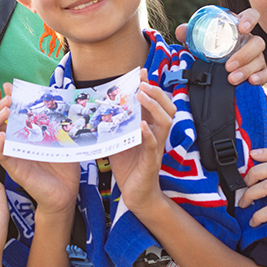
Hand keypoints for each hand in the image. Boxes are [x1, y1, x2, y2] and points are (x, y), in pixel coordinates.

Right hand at [0, 85, 78, 215]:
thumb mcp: (62, 138)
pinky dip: (0, 145)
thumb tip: (56, 102)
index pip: (9, 114)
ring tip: (4, 112)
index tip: (9, 87)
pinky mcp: (15, 169)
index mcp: (24, 135)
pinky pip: (1, 156)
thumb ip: (56, 122)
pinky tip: (3, 136)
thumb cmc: (64, 166)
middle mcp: (15, 144)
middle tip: (8, 98)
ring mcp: (13, 156)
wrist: (67, 192)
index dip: (6, 100)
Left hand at [107, 75, 176, 214]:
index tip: (142, 72)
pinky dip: (149, 135)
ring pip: (164, 123)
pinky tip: (143, 126)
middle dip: (156, 92)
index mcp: (149, 128)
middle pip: (167, 108)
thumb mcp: (119, 139)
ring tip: (143, 96)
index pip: (155, 103)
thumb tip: (99, 107)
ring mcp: (156, 148)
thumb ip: (115, 124)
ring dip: (154, 107)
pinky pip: (153, 146)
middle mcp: (156, 135)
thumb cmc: (129, 166)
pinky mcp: (151, 162)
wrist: (136, 194)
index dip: (151, 87)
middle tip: (144, 82)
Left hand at [175, 7, 266, 85]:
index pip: (251, 15)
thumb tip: (181, 31)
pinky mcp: (261, 70)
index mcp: (238, 27)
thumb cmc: (208, 49)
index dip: (250, 19)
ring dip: (247, 69)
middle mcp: (251, 40)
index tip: (242, 28)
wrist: (213, 70)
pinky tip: (252, 82)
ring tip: (231, 79)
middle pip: (258, 42)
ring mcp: (258, 56)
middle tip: (228, 65)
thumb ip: (189, 34)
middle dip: (244, 54)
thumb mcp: (197, 41)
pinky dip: (262, 77)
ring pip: (261, 60)